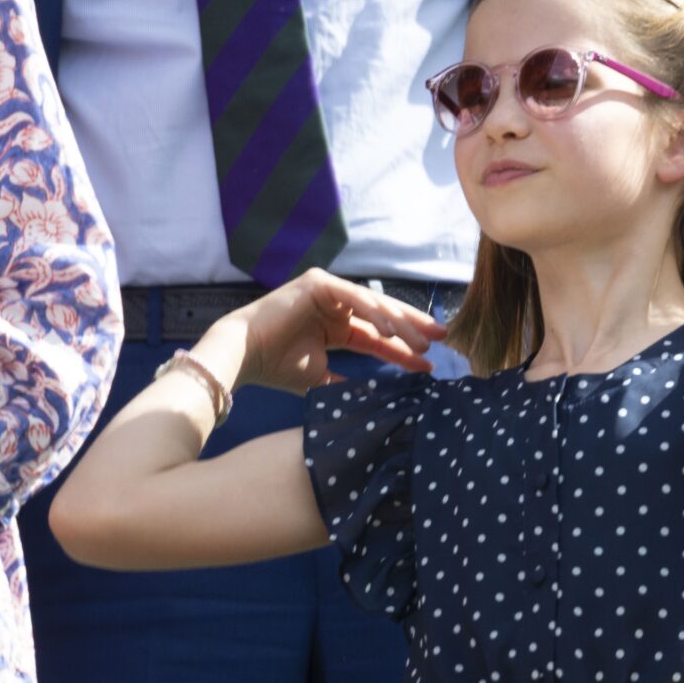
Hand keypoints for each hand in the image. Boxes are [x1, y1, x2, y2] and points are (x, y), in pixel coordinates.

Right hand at [203, 269, 447, 393]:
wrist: (242, 357)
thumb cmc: (276, 368)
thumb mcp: (322, 379)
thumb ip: (349, 383)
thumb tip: (378, 399)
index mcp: (337, 327)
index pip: (379, 337)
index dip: (404, 348)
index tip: (429, 361)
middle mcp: (335, 307)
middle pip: (383, 317)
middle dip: (413, 328)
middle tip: (441, 339)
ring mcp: (327, 292)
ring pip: (373, 306)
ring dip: (399, 323)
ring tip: (421, 341)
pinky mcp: (317, 283)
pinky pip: (354, 297)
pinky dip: (374, 312)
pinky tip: (393, 330)